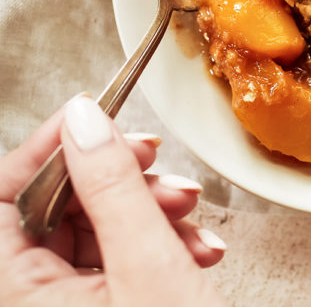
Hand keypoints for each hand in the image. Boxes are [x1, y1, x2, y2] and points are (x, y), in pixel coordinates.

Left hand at [1, 96, 228, 306]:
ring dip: (149, 208)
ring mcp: (69, 305)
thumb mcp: (148, 265)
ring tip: (189, 206)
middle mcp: (35, 300)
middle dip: (115, 177)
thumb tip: (84, 121)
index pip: (2, 197)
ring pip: (94, 227)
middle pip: (54, 208)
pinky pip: (119, 254)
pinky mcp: (106, 306)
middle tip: (153, 158)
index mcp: (20, 294)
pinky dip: (160, 240)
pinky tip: (197, 245)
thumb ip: (112, 186)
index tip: (90, 118)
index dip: (45, 150)